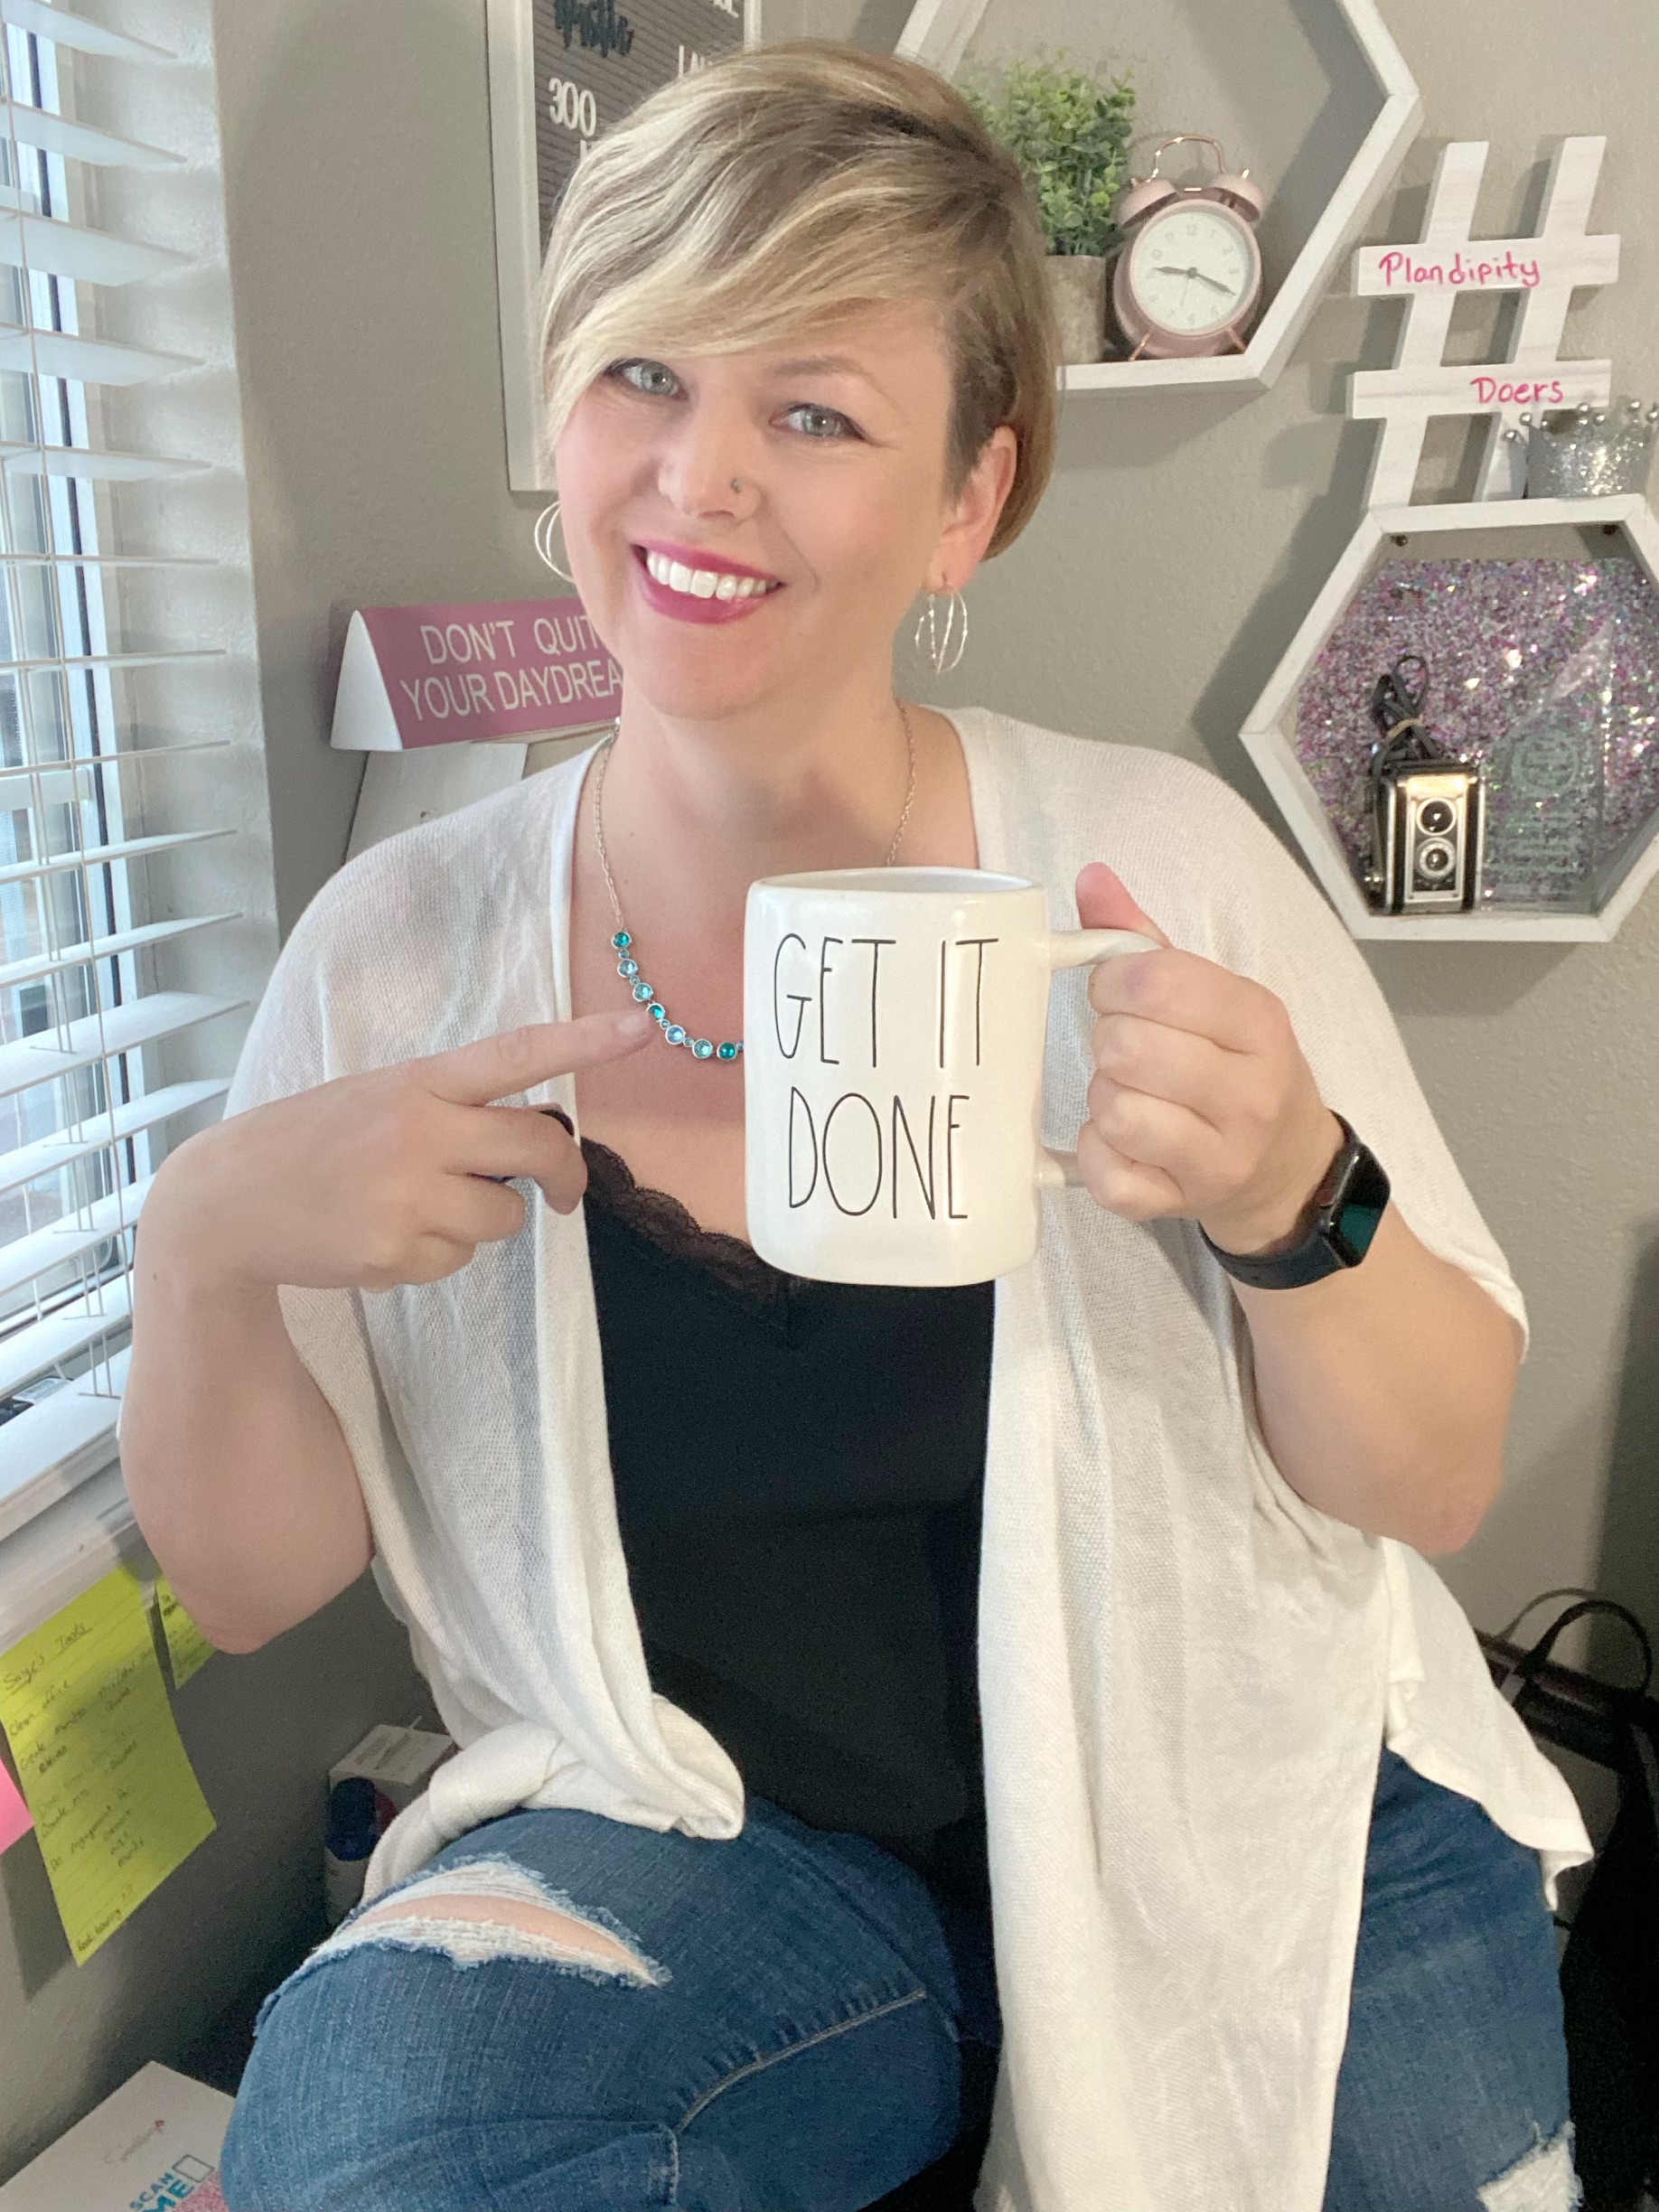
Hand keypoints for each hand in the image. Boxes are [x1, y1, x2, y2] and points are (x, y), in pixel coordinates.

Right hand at [145, 1008, 654, 1292]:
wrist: (224, 1203)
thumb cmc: (313, 1142)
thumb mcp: (379, 1098)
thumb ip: (452, 1109)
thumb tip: (537, 1143)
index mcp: (418, 1081)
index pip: (516, 1054)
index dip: (583, 1042)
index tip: (641, 1029)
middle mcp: (419, 1132)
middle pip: (539, 1149)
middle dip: (563, 1175)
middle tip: (562, 1194)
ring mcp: (407, 1195)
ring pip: (504, 1217)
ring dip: (481, 1218)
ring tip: (411, 1207)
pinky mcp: (394, 1252)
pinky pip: (457, 1258)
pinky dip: (434, 1254)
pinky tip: (379, 1236)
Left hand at [1074, 863, 1343, 1254]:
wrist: (1286, 1168)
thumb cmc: (1236, 1067)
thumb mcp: (1211, 995)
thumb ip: (1144, 937)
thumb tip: (1090, 877)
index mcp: (1260, 1022)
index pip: (1158, 982)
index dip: (1113, 981)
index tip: (1117, 993)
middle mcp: (1250, 1092)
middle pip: (1127, 1047)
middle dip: (1109, 1040)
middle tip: (1128, 1048)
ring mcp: (1219, 1156)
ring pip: (1114, 1110)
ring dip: (1104, 1096)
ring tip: (1130, 1093)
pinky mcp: (1182, 1204)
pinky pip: (1106, 1174)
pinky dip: (1096, 1154)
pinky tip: (1120, 1141)